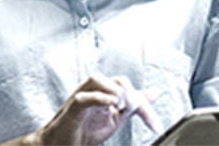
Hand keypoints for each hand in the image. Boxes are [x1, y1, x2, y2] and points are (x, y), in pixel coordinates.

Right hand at [32, 75, 159, 144]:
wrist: (63, 145)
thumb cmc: (85, 131)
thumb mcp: (117, 118)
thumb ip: (134, 105)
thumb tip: (155, 92)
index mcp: (104, 91)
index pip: (130, 88)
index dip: (145, 105)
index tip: (155, 125)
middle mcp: (93, 91)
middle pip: (118, 80)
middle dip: (133, 96)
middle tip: (137, 114)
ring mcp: (81, 98)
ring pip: (97, 80)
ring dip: (115, 91)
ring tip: (122, 108)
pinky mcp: (72, 110)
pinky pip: (84, 98)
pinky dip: (100, 99)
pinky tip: (112, 106)